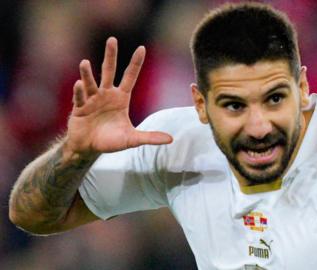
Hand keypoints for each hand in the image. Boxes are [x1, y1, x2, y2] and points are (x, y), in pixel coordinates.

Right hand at [65, 37, 172, 155]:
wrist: (88, 148)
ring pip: (91, 82)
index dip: (135, 63)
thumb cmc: (110, 140)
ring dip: (87, 73)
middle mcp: (106, 94)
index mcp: (121, 98)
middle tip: (112, 39)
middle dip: (110, 56)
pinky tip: (79, 84)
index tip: (142, 48)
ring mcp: (91, 99)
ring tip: (85, 63)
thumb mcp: (132, 139)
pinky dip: (80, 91)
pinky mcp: (79, 108)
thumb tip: (171, 140)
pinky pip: (80, 98)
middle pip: (109, 71)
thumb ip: (150, 137)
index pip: (130, 77)